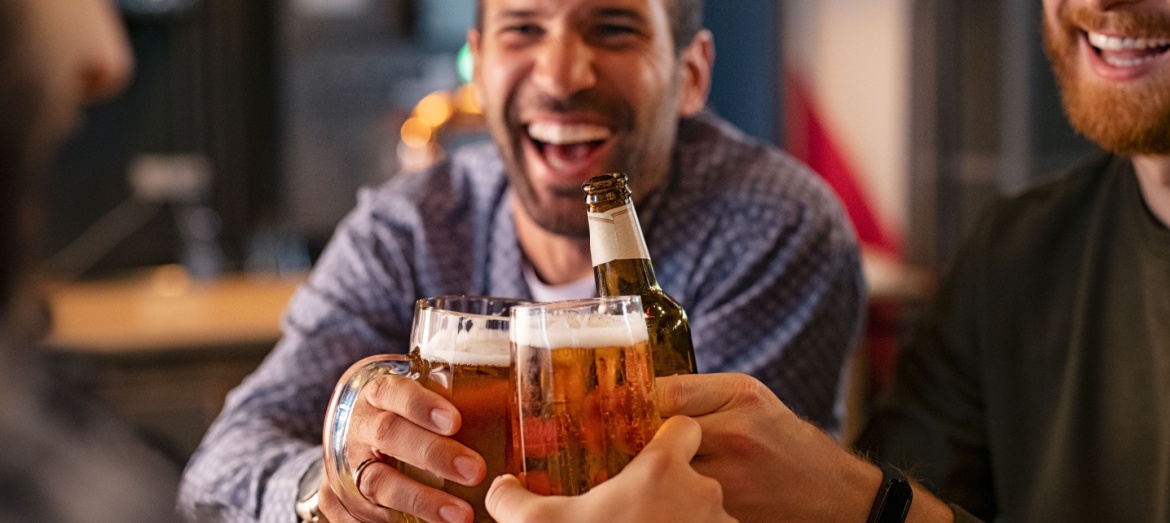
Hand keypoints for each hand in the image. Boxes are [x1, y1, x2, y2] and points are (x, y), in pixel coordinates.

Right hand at [320, 355, 485, 522]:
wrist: (349, 433)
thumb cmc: (401, 411)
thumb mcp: (416, 394)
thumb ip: (453, 398)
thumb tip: (515, 405)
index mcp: (376, 392)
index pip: (394, 391)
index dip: (422, 406)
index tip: (455, 421)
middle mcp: (356, 425)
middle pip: (388, 435)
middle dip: (432, 454)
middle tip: (475, 470)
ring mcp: (342, 463)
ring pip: (377, 482)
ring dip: (420, 500)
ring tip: (461, 514)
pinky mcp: (335, 498)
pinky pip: (358, 515)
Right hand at [484, 416, 734, 522]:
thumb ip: (515, 501)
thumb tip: (500, 487)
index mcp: (662, 470)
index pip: (683, 426)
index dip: (667, 435)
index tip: (646, 453)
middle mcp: (702, 492)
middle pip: (695, 473)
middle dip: (672, 489)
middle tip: (639, 509)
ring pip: (707, 511)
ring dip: (687, 520)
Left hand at [655, 373, 880, 522]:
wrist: (827, 491)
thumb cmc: (781, 438)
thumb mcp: (747, 396)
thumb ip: (697, 390)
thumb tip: (643, 394)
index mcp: (739, 399)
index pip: (663, 394)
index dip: (644, 403)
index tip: (636, 409)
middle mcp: (735, 437)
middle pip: (660, 436)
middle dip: (648, 439)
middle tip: (643, 442)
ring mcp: (730, 481)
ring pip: (667, 473)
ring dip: (661, 471)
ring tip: (667, 469)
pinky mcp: (727, 513)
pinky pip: (682, 500)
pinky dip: (676, 495)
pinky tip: (681, 491)